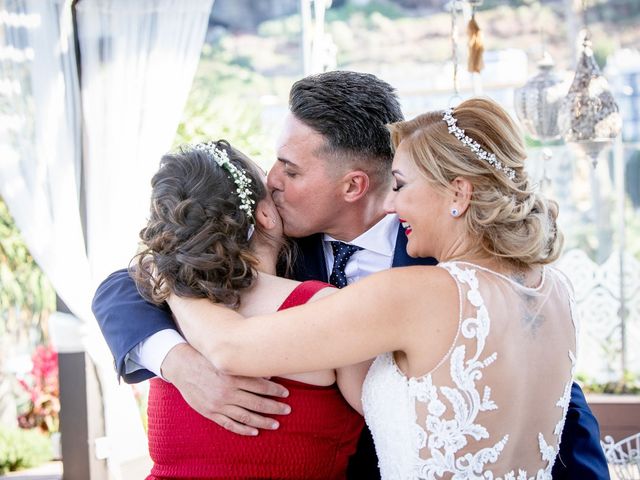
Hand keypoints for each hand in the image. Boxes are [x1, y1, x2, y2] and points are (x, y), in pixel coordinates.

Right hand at [160, 343, 290, 435]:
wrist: (181, 367)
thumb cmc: (206, 359)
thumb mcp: (225, 360)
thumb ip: (245, 368)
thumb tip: (267, 374)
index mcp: (233, 376)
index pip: (260, 386)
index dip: (275, 390)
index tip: (286, 393)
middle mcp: (227, 392)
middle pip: (257, 403)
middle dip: (274, 407)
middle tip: (287, 409)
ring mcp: (218, 404)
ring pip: (246, 416)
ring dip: (263, 421)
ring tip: (276, 424)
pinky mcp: (210, 413)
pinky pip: (229, 424)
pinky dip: (243, 429)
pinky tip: (254, 431)